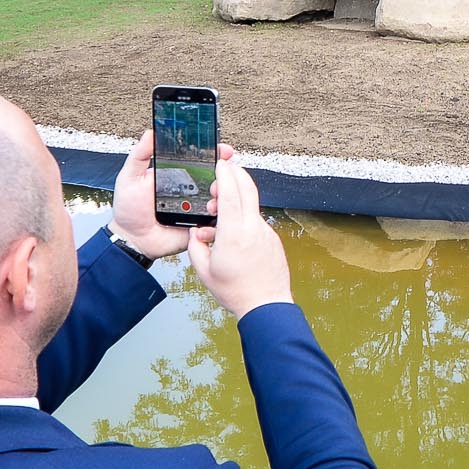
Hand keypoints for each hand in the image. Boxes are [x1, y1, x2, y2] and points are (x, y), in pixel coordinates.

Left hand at [108, 130, 228, 261]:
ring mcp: (197, 208)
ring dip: (222, 195)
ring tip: (213, 196)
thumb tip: (150, 133)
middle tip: (223, 174)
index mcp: (177, 175)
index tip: (223, 150)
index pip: (200, 161)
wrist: (131, 239)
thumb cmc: (129, 210)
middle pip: (216, 178)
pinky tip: (210, 213)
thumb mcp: (130, 177)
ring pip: (220, 199)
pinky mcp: (199, 226)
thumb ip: (140, 155)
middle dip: (226, 174)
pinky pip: (216, 221)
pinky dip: (219, 217)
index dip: (214, 154)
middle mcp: (190, 190)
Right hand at [187, 156, 292, 319]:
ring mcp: (265, 232)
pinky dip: (244, 218)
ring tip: (218, 215)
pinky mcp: (272, 239)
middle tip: (226, 167)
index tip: (220, 163)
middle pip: (247, 189)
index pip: (229, 194)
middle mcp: (252, 228)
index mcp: (233, 234)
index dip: (224, 175)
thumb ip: (195, 245)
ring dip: (237, 200)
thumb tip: (197, 232)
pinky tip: (233, 234)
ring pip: (251, 206)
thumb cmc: (235, 291)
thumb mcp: (203, 270)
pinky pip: (256, 221)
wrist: (266, 305)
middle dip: (236, 173)